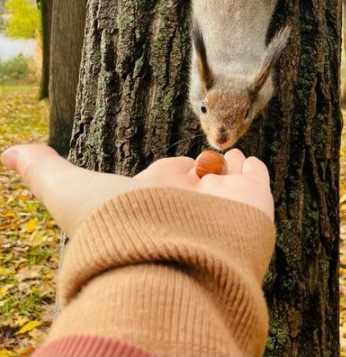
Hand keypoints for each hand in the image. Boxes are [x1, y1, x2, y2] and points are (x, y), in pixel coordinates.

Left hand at [1, 146, 272, 236]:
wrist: (171, 260)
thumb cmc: (118, 229)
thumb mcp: (72, 192)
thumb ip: (43, 170)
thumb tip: (6, 152)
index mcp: (151, 200)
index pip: (162, 177)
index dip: (166, 169)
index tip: (171, 168)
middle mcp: (186, 205)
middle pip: (193, 183)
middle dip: (196, 173)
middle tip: (199, 165)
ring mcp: (219, 204)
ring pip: (224, 182)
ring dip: (228, 168)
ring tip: (231, 157)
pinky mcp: (251, 203)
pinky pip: (255, 181)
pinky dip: (252, 171)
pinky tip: (248, 163)